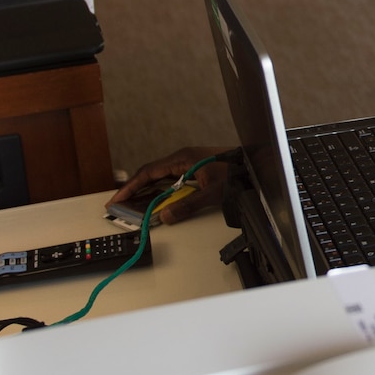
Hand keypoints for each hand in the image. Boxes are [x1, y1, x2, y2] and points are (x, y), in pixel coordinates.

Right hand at [110, 145, 232, 223]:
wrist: (256, 165)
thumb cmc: (237, 172)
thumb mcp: (212, 192)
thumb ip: (187, 205)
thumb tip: (166, 216)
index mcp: (182, 158)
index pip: (148, 173)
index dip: (131, 186)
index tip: (118, 198)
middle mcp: (182, 159)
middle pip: (151, 175)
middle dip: (135, 191)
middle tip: (121, 205)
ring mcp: (188, 164)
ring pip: (161, 179)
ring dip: (148, 193)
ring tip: (134, 207)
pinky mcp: (195, 170)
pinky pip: (171, 181)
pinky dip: (161, 192)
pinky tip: (157, 203)